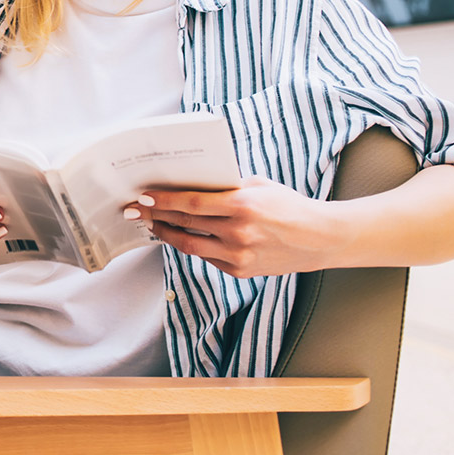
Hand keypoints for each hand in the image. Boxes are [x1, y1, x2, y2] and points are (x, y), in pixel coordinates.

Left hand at [129, 175, 344, 277]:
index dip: (162, 201)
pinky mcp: (239, 270)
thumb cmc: (287, 205)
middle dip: (155, 216)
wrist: (319, 238)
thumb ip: (225, 187)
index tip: (143, 197)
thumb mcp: (258, 186)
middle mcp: (238, 233)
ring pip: (189, 245)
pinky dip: (191, 245)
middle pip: (184, 224)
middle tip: (134, 210)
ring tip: (151, 224)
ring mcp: (238, 255)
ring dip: (166, 234)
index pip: (191, 203)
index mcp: (242, 206)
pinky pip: (206, 257)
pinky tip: (179, 236)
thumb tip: (189, 184)